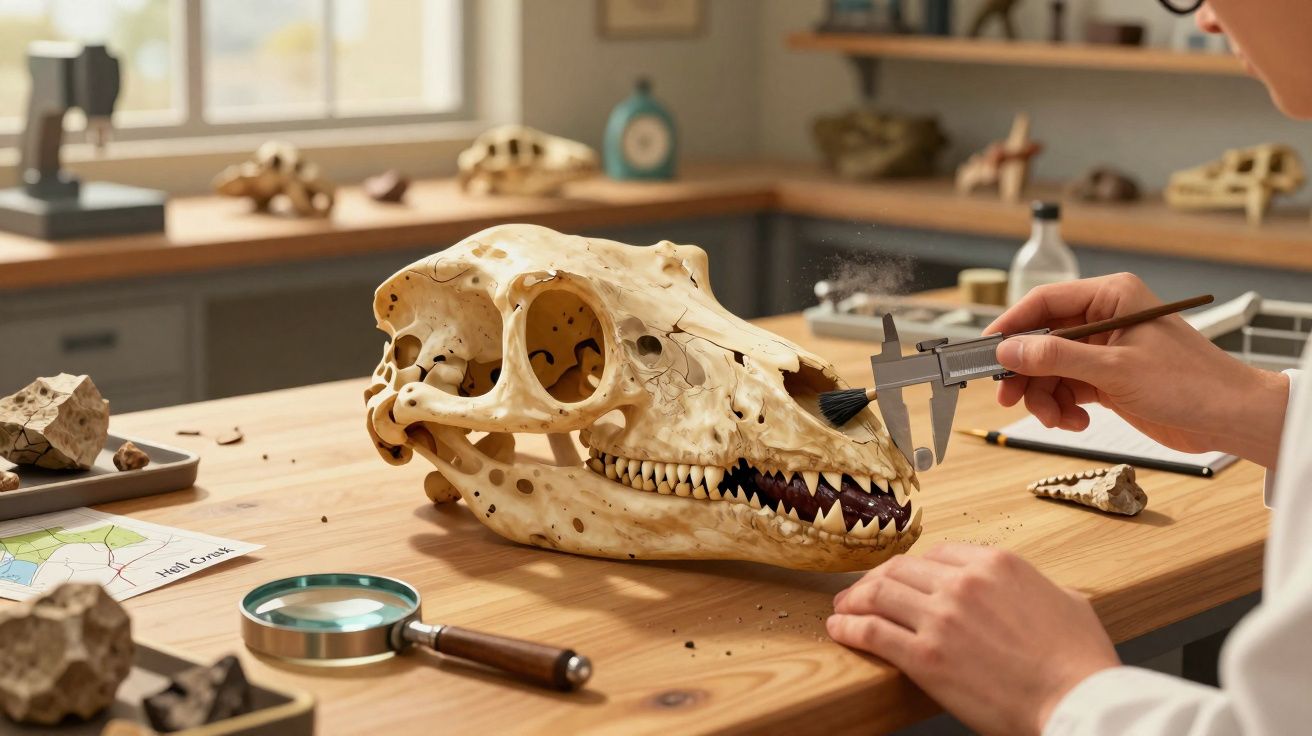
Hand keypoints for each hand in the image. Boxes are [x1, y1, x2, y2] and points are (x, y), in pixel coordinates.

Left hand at [828, 545, 1119, 735]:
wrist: (1077, 702)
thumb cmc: (1080, 662)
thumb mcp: (1067, 601)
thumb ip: (1037, 587)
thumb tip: (1032, 592)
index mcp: (996, 564)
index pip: (937, 553)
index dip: (912, 567)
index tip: (901, 578)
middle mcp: (963, 583)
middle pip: (901, 569)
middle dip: (876, 580)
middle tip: (861, 594)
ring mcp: (941, 618)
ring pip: (879, 594)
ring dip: (854, 601)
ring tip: (842, 610)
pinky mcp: (925, 656)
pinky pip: (872, 631)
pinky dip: (849, 628)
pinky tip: (840, 630)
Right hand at [985, 273, 1288, 466]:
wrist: (1229, 418)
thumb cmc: (1190, 383)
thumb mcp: (1115, 369)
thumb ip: (1057, 356)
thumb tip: (1010, 349)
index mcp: (1110, 297)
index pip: (1045, 302)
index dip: (1011, 326)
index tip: (987, 350)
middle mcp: (1104, 319)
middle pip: (1041, 340)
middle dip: (1025, 372)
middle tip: (1008, 398)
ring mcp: (1104, 350)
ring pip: (1049, 369)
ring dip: (1045, 397)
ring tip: (1057, 419)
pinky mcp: (1107, 378)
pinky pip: (1066, 389)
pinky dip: (1063, 408)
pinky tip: (1076, 421)